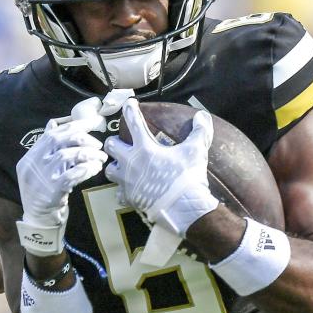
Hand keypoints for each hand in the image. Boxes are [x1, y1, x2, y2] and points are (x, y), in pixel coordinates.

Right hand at [16, 99, 107, 255]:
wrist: (38, 224)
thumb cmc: (43, 195)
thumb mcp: (39, 170)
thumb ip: (46, 148)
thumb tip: (53, 124)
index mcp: (29, 158)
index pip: (52, 134)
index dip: (74, 125)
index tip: (93, 123)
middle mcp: (32, 165)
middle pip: (58, 140)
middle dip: (82, 138)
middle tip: (98, 144)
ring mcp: (41, 178)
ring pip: (66, 155)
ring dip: (87, 154)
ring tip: (100, 159)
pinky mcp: (52, 191)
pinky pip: (71, 175)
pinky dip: (85, 169)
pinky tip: (95, 169)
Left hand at [104, 99, 217, 237]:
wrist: (183, 208)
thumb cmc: (188, 177)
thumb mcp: (196, 151)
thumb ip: (199, 131)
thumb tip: (202, 116)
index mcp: (145, 148)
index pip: (133, 122)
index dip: (130, 110)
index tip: (128, 103)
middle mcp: (131, 163)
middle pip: (111, 146)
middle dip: (115, 142)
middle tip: (123, 143)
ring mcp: (128, 181)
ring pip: (109, 170)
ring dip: (115, 166)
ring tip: (123, 166)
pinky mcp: (130, 198)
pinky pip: (119, 193)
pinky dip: (123, 191)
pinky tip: (130, 190)